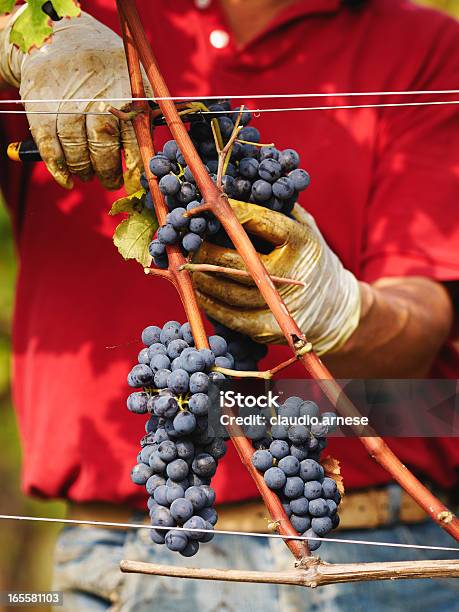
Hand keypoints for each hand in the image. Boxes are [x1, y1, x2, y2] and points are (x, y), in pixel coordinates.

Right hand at [0, 10, 148, 189]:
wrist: (60, 38)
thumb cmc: (106, 66)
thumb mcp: (133, 77)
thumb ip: (146, 111)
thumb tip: (160, 152)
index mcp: (124, 92)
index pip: (133, 138)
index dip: (134, 168)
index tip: (135, 184)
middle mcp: (96, 97)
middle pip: (102, 146)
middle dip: (108, 172)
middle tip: (111, 182)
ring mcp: (67, 102)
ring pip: (75, 149)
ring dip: (83, 170)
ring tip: (88, 175)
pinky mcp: (41, 107)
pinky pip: (49, 145)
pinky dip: (57, 168)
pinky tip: (67, 179)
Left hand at [193, 200, 360, 354]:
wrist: (335, 307)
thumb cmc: (307, 257)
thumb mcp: (303, 226)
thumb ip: (276, 207)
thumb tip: (232, 188)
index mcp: (301, 241)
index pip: (258, 221)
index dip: (228, 213)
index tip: (208, 206)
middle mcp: (291, 273)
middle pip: (236, 260)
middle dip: (204, 249)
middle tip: (188, 241)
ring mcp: (279, 304)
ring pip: (227, 290)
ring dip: (200, 277)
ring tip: (187, 264)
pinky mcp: (267, 328)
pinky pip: (228, 316)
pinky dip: (208, 302)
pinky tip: (198, 289)